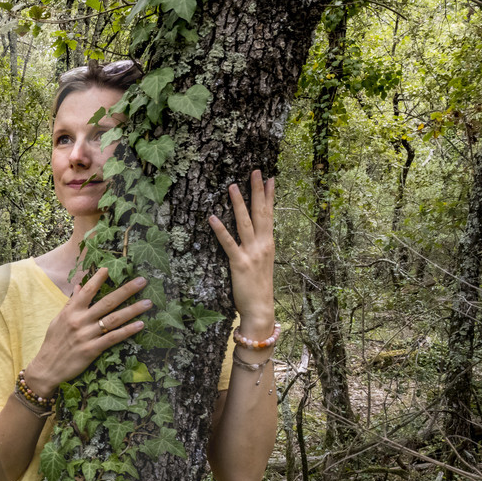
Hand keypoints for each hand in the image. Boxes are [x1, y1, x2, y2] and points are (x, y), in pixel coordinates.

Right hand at [22, 269, 153, 395]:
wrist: (47, 368)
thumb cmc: (53, 343)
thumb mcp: (58, 320)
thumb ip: (71, 303)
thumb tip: (80, 286)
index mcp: (71, 312)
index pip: (88, 291)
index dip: (99, 279)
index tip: (110, 268)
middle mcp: (80, 321)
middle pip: (107, 302)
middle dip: (126, 290)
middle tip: (142, 281)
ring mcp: (86, 335)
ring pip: (114, 319)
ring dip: (133, 310)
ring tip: (148, 303)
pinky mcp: (92, 350)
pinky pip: (113, 338)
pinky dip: (127, 331)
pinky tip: (140, 325)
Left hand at [208, 170, 275, 337]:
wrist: (260, 309)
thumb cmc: (258, 288)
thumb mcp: (262, 263)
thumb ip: (258, 247)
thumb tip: (254, 235)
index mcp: (268, 244)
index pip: (270, 215)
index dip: (269, 196)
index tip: (270, 178)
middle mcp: (263, 246)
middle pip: (261, 213)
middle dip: (258, 191)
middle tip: (255, 171)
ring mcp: (251, 254)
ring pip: (245, 223)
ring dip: (238, 204)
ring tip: (232, 186)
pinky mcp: (239, 264)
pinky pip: (228, 244)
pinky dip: (220, 231)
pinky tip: (212, 217)